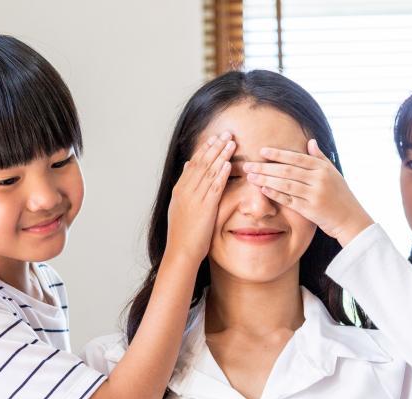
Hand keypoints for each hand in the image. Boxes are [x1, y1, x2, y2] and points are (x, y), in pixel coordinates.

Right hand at [164, 132, 235, 264]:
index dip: (205, 148)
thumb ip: (185, 185)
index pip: (194, 163)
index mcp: (179, 189)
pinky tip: (228, 164)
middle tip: (227, 133)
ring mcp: (194, 198)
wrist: (180, 252)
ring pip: (209, 172)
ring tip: (231, 142)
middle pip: (202, 162)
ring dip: (221, 155)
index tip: (215, 137)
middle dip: (215, 146)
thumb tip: (188, 165)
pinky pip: (214, 187)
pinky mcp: (204, 208)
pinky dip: (221, 174)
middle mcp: (185, 190)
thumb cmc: (183, 233)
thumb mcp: (180, 205)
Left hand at [242, 139, 373, 245]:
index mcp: (323, 168)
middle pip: (287, 170)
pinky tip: (263, 189)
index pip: (297, 158)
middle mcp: (319, 179)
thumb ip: (320, 157)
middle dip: (265, 167)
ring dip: (266, 179)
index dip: (278, 154)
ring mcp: (314, 195)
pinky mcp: (309, 209)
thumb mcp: (333, 173)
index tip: (262, 151)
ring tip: (251, 177)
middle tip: (248, 165)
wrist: (350, 219)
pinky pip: (288, 200)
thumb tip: (310, 141)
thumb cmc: (340, 195)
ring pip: (285, 184)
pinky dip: (275, 194)